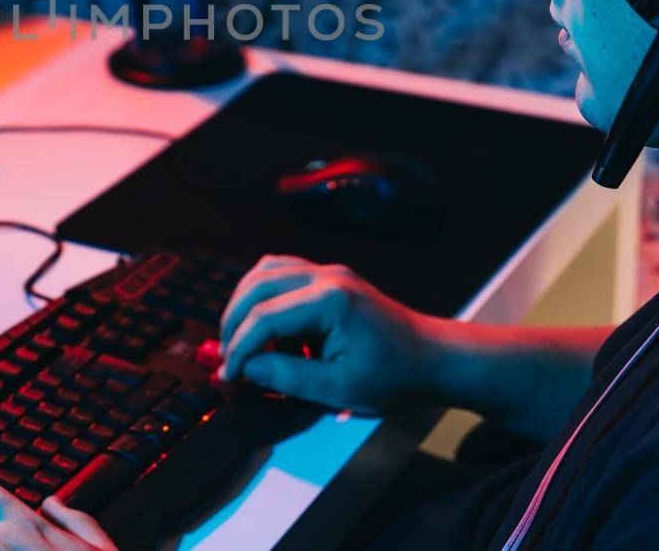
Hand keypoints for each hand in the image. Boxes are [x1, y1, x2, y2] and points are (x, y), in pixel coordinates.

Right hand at [218, 254, 446, 412]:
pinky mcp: (329, 277)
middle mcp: (327, 275)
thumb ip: (288, 376)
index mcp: (330, 300)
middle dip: (234, 322)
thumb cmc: (393, 375)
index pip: (265, 317)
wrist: (431, 358)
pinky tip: (263, 324)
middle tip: (228, 358)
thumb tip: (246, 368)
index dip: (240, 349)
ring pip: (265, 271)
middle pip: (257, 285)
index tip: (230, 378)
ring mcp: (329, 271)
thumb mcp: (340, 388)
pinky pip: (282, 272)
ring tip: (240, 340)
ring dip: (245, 303)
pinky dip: (263, 294)